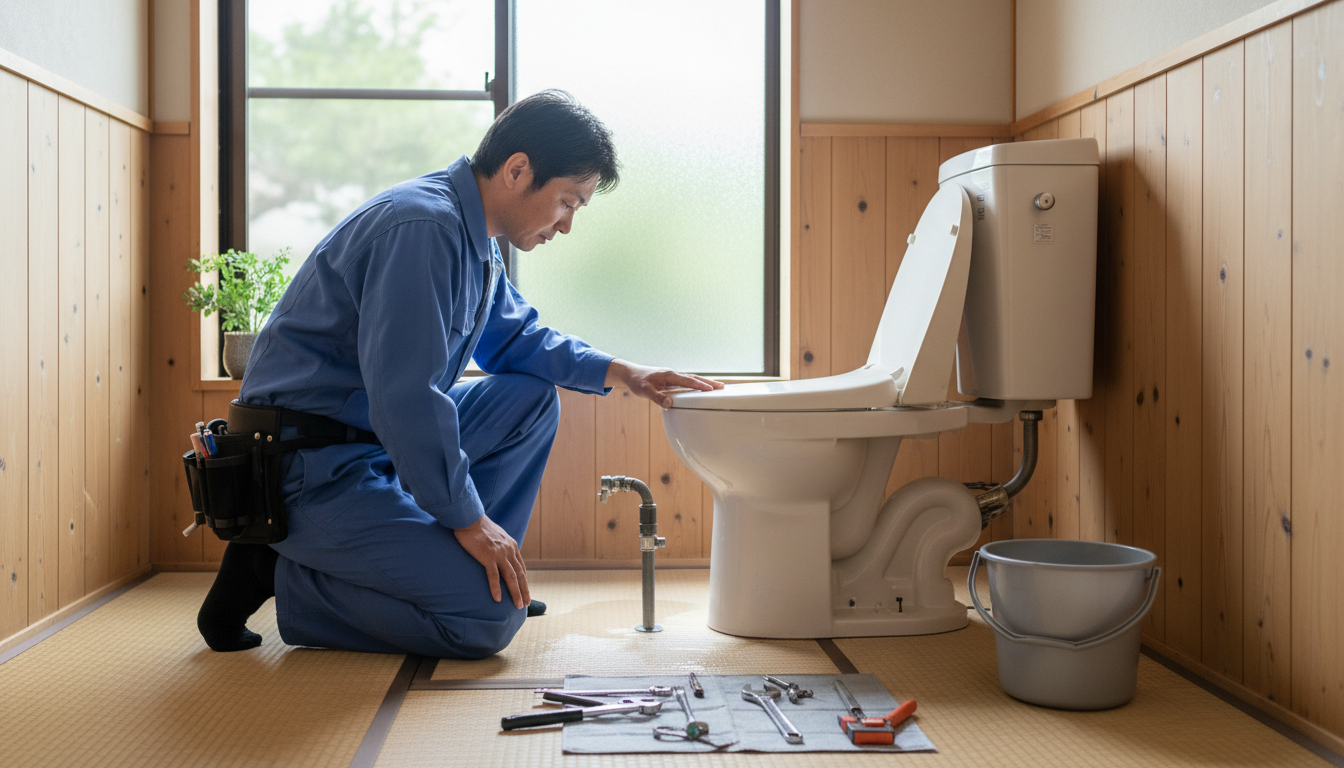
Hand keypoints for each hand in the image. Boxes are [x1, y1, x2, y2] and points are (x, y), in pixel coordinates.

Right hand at [453, 514, 529, 607]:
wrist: (469, 518)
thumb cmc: (478, 526)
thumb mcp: (495, 534)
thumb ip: (500, 544)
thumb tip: (498, 552)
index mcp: (511, 545)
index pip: (521, 566)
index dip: (523, 580)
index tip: (525, 590)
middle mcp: (509, 550)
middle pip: (520, 574)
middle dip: (524, 590)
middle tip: (527, 603)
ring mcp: (499, 554)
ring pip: (511, 577)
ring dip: (516, 592)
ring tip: (518, 605)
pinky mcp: (488, 556)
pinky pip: (494, 576)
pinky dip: (497, 588)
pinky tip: (498, 599)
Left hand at [605, 358, 723, 408]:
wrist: (630, 373)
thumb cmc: (637, 381)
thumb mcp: (644, 391)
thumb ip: (657, 398)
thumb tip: (670, 403)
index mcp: (669, 375)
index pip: (688, 381)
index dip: (700, 385)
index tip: (712, 389)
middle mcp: (673, 374)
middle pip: (694, 378)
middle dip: (708, 382)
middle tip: (722, 386)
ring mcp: (672, 377)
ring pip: (691, 379)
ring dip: (704, 383)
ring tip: (716, 387)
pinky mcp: (670, 380)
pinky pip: (686, 382)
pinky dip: (695, 384)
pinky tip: (700, 389)